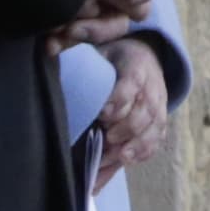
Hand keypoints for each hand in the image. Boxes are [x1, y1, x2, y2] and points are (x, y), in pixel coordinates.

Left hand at [88, 48, 173, 173]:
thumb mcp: (98, 52)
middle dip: (127, 127)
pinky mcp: (159, 120)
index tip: (102, 114)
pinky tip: (126, 160)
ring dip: (138, 144)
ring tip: (121, 157)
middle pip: (145, 110)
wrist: (144, 58)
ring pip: (154, 127)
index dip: (119, 100)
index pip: (132, 82)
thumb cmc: (113, 60)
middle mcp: (152, 86)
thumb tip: (49, 50)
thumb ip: (78, 54)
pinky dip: (143, 152)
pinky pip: (157, 139)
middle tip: (108, 138)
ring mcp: (159, 105)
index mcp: (136, 65)